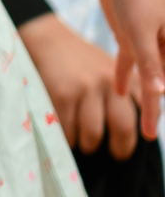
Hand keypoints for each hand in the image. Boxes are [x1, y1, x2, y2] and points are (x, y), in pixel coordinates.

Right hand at [19, 13, 140, 157]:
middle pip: (123, 126)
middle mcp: (109, 83)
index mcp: (127, 78)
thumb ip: (128, 93)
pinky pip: (69, 128)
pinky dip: (69, 138)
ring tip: (86, 146)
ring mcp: (86, 88)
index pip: (147, 110)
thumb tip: (144, 129)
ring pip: (94, 132)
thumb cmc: (83, 61)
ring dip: (89, 145)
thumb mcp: (113, 71)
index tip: (143, 141)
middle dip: (121, 148)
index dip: (147, 130)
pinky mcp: (63, 93)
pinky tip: (69, 137)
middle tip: (118, 156)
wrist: (50, 41)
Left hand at [97, 0, 164, 141]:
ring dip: (143, 96)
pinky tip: (119, 93)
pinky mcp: (130, 35)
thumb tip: (161, 93)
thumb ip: (151, 64)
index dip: (163, 107)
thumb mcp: (140, 33)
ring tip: (141, 121)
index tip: (157, 133)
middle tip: (150, 137)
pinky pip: (130, 62)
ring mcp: (147, 41)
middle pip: (163, 84)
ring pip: (147, 76)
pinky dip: (124, 76)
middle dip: (156, 109)